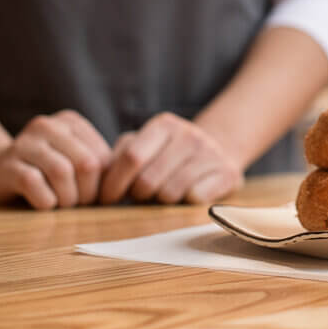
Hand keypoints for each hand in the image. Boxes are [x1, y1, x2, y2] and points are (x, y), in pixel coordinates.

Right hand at [0, 110, 111, 209]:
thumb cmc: (43, 172)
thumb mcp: (72, 160)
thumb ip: (96, 166)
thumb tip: (123, 186)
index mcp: (70, 122)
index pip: (103, 156)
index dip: (103, 184)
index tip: (93, 196)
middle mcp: (48, 126)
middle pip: (87, 164)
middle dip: (88, 193)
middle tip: (79, 204)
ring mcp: (25, 143)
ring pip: (62, 172)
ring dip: (67, 199)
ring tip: (62, 205)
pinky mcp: (7, 165)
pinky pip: (34, 184)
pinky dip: (45, 201)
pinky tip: (44, 204)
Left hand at [99, 112, 242, 205]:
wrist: (218, 152)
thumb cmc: (169, 155)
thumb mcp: (144, 146)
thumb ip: (120, 156)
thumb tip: (99, 178)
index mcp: (164, 125)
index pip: (130, 158)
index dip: (114, 183)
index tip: (108, 198)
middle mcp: (189, 134)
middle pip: (148, 180)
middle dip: (139, 195)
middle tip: (142, 196)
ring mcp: (211, 152)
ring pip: (170, 192)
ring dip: (161, 201)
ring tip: (164, 194)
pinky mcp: (228, 173)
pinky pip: (195, 198)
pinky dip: (186, 204)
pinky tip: (187, 196)